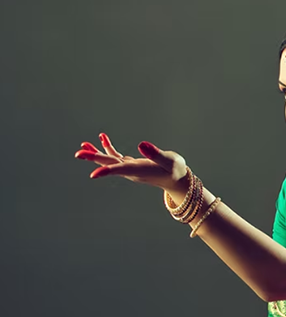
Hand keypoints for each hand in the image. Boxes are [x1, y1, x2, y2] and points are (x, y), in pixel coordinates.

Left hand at [74, 132, 188, 191]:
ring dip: (96, 153)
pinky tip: (102, 137)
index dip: (106, 171)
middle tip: (78, 153)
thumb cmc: (175, 170)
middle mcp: (131, 171)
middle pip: (109, 164)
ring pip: (109, 161)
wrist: (176, 179)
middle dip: (94, 158)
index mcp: (139, 170)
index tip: (93, 174)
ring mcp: (130, 168)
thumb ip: (156, 153)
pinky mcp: (131, 164)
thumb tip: (140, 144)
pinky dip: (108, 148)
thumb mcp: (170, 160)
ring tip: (83, 145)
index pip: (120, 170)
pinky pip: (116, 157)